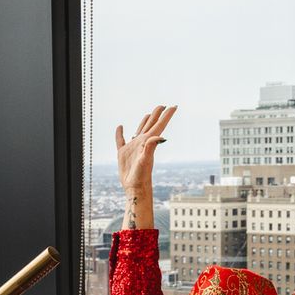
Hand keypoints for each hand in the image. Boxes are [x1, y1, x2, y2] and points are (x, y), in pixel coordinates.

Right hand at [115, 105, 175, 226]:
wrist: (134, 188)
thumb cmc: (141, 176)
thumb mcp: (145, 160)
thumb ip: (151, 147)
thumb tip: (161, 136)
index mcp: (148, 142)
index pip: (159, 126)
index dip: (167, 116)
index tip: (174, 106)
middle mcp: (142, 143)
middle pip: (151, 125)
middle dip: (157, 115)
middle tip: (163, 105)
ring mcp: (133, 147)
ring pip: (139, 130)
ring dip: (143, 122)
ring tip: (148, 114)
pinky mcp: (123, 153)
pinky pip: (121, 140)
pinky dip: (120, 133)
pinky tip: (121, 127)